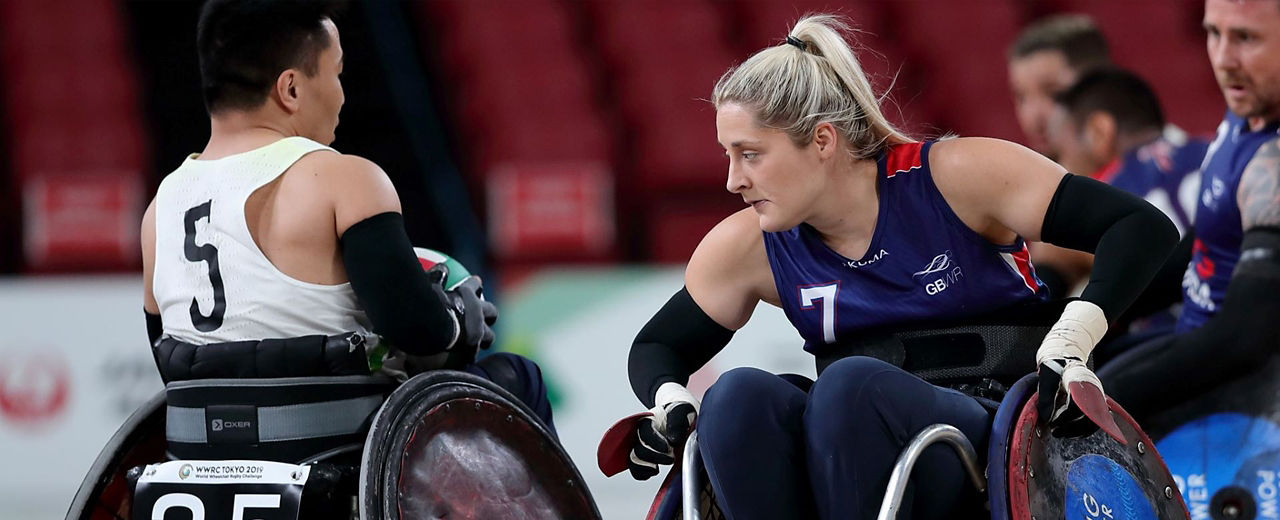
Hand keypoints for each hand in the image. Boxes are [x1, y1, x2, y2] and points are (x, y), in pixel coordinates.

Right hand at [426, 265, 497, 349]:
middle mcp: (477, 314)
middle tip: (486, 316)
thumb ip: (437, 276)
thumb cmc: (428, 306)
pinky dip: (469, 355)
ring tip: (480, 340)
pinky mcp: (470, 351)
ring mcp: (477, 334)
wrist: (429, 330)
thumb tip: (443, 267)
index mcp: (467, 297)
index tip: (476, 282)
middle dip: (489, 313)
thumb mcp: (431, 286)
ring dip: (485, 336)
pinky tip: (464, 359)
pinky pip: (473, 355)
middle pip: (491, 312)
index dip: (474, 284)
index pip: (474, 286)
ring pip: (488, 336)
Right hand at [627, 383, 697, 480]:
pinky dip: (642, 473)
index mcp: (647, 420)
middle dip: (654, 457)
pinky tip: (653, 470)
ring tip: (657, 469)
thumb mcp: (683, 410)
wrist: (679, 416)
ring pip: (633, 461)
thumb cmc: (680, 412)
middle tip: (671, 458)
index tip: (669, 447)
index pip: (645, 433)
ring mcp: (639, 447)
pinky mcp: (643, 459)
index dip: (655, 442)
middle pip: (637, 450)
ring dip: (645, 467)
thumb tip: (673, 440)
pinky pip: (636, 470)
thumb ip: (678, 421)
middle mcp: (639, 434)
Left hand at [1035, 301, 1122, 439]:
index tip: (1051, 424)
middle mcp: (1093, 391)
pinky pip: (1095, 418)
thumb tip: (1045, 417)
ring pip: (1094, 420)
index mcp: (1080, 384)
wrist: (1066, 351)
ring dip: (1078, 430)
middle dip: (1072, 428)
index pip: (1077, 408)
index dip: (1064, 419)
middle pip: (1090, 418)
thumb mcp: (1046, 376)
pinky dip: (1084, 426)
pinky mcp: (1095, 399)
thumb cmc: (1055, 362)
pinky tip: (1071, 429)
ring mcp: (1096, 395)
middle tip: (1055, 432)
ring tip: (1061, 432)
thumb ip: (1045, 396)